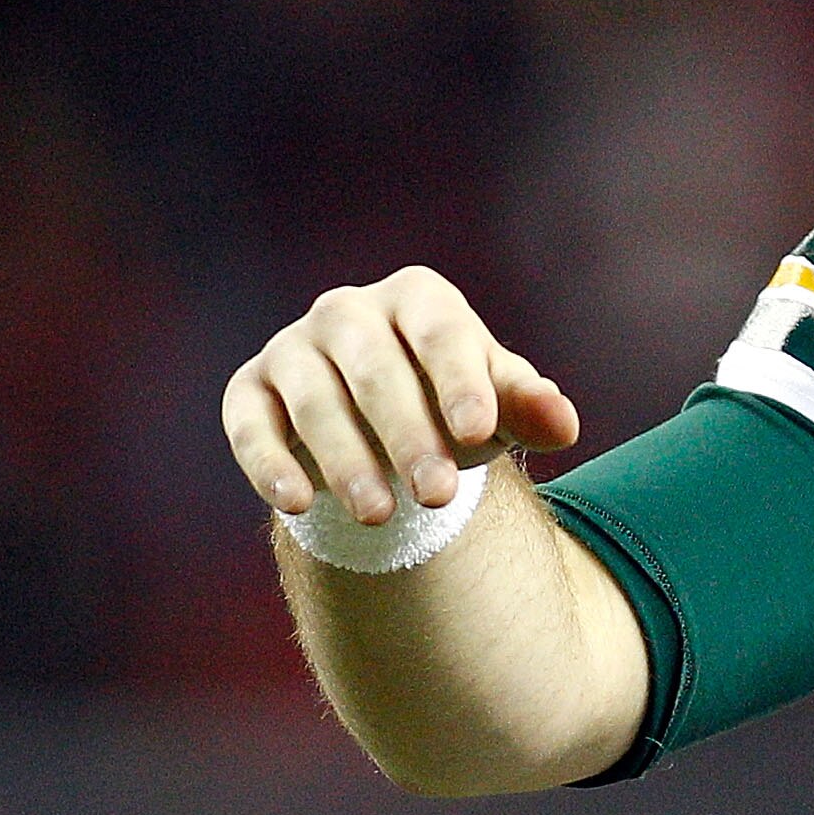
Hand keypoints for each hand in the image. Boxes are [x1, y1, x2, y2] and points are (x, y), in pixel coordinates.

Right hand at [223, 267, 582, 526]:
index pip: (439, 333)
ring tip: (380, 515)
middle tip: (438, 496)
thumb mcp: (497, 408)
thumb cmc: (452, 408)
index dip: (459, 381)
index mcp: (417, 299)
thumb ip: (529, 409)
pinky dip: (269, 462)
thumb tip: (563, 422)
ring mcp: (293, 349)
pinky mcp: (250, 392)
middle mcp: (348, 313)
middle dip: (407, 435)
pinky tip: (296, 504)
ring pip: (314, 400)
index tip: (480, 433)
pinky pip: (250, 423)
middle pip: (375, 369)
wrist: (382, 433)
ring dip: (346, 459)